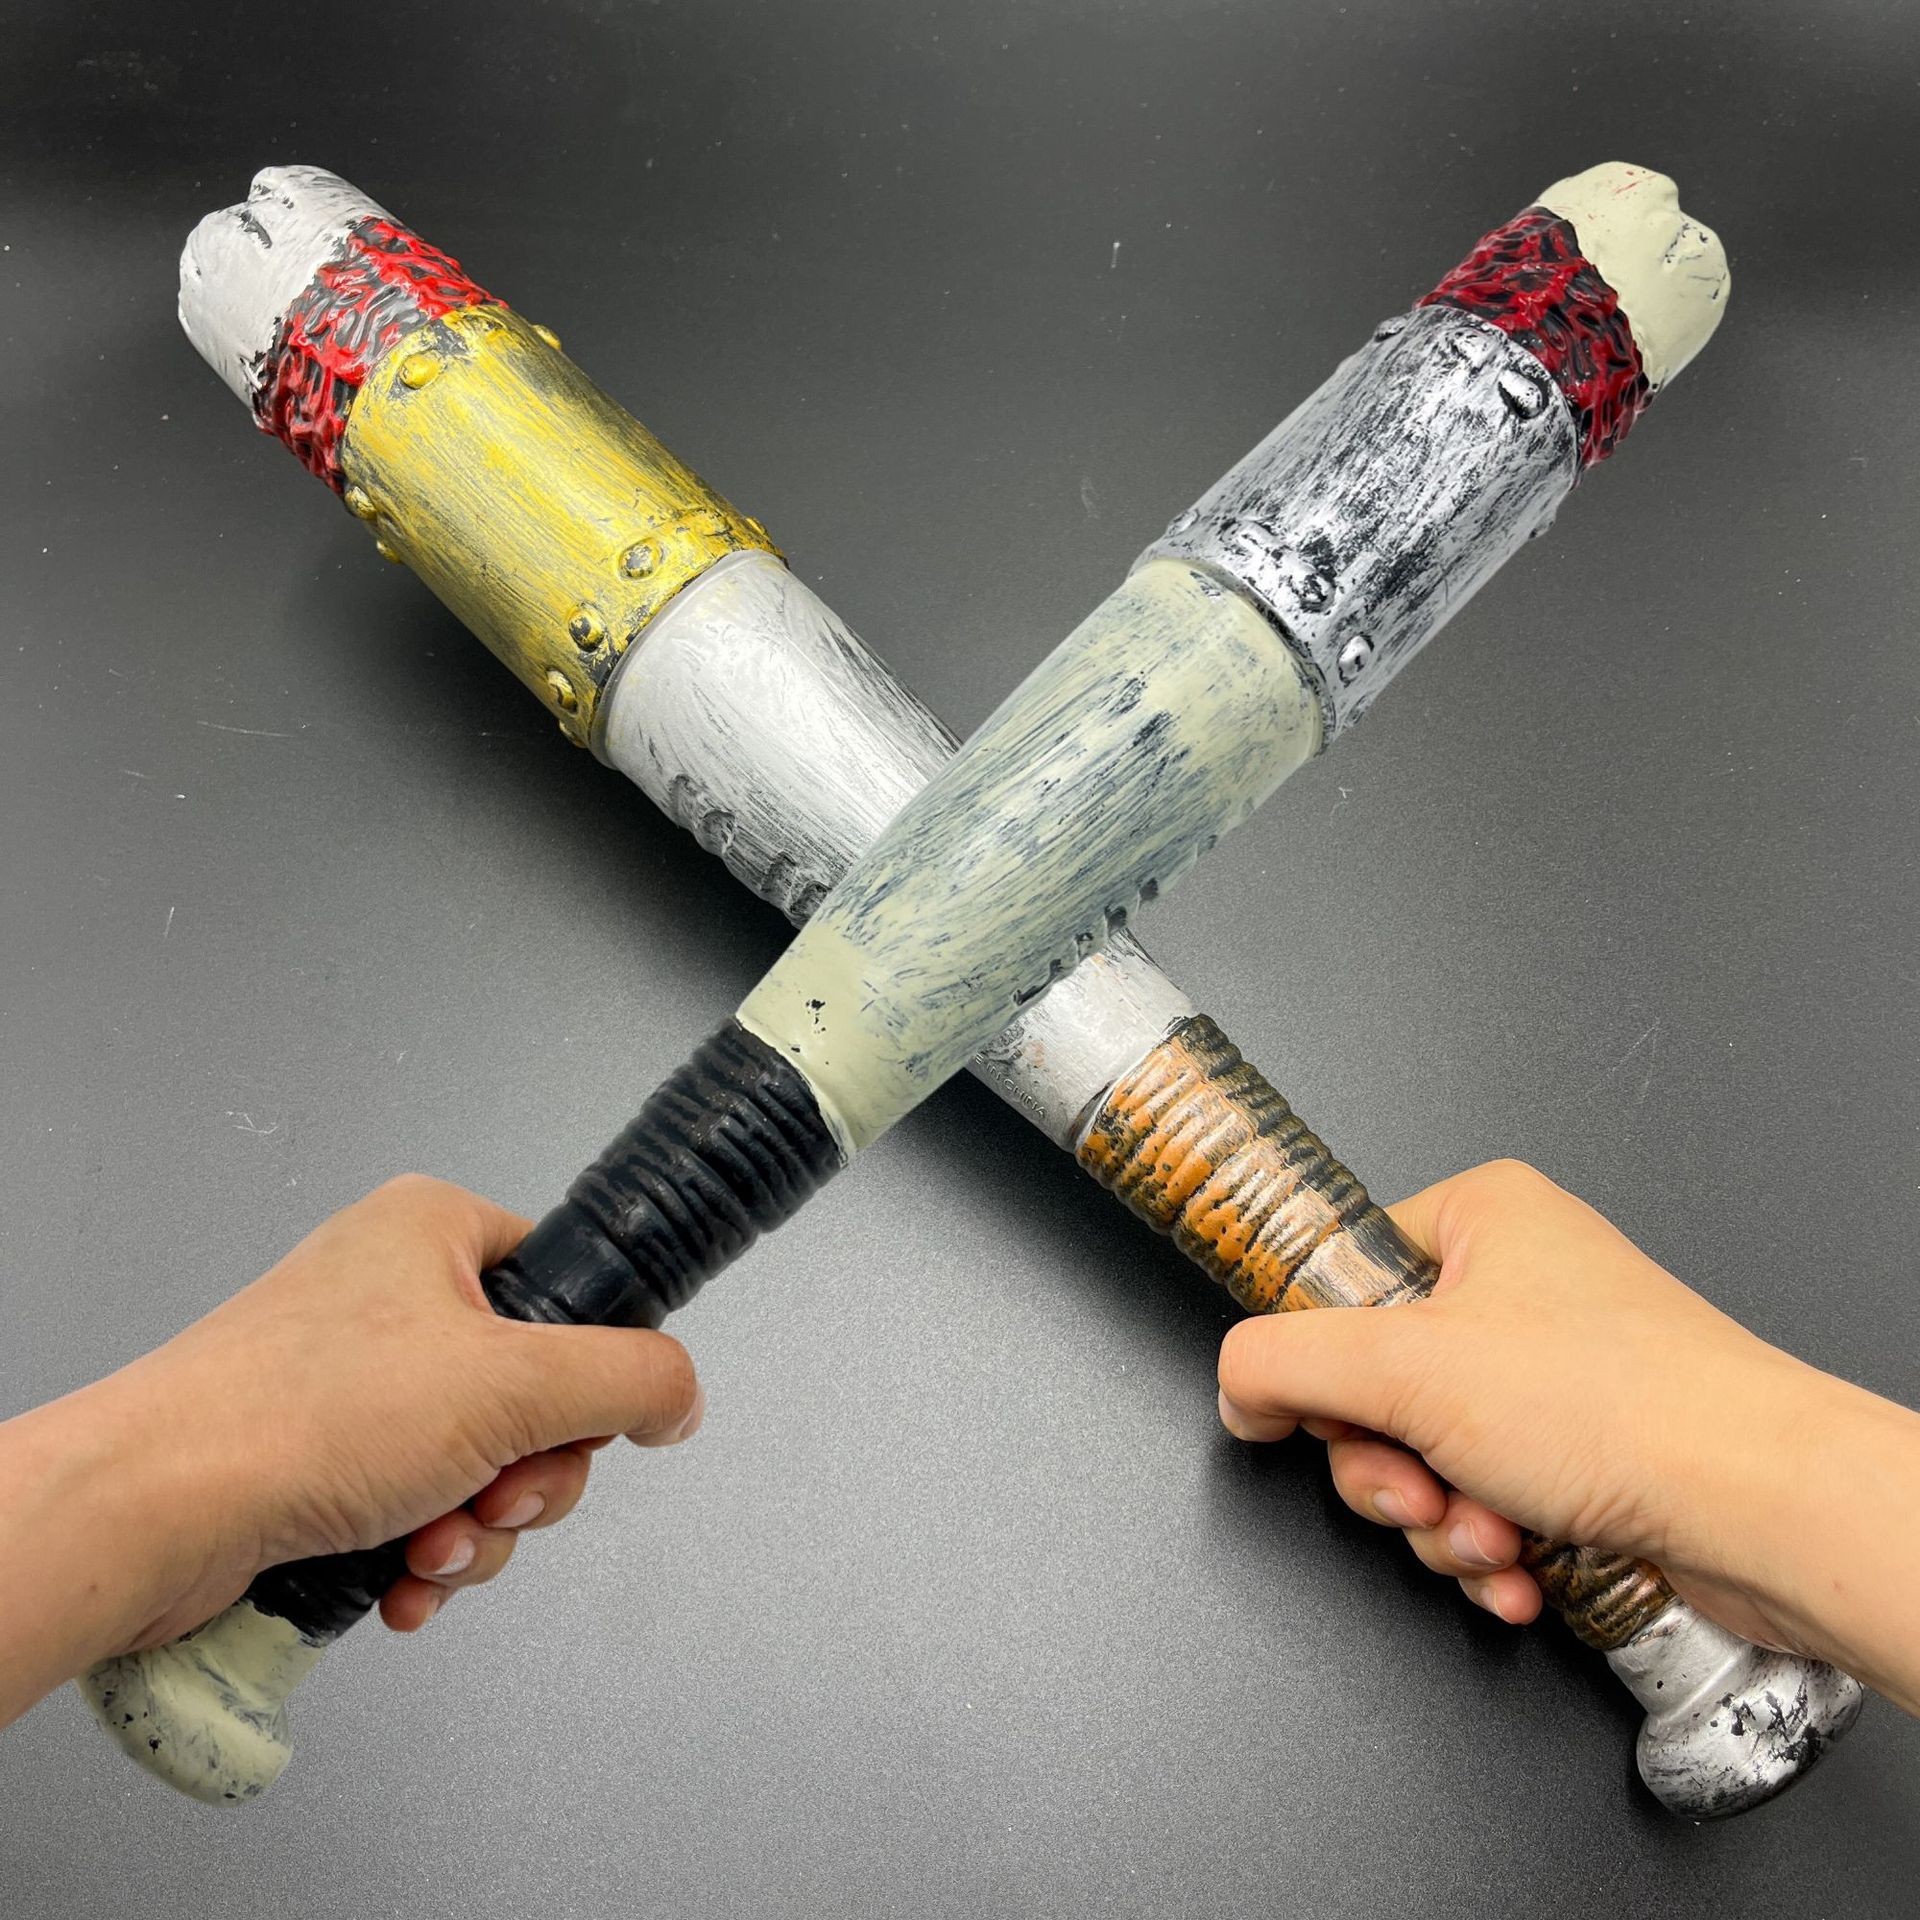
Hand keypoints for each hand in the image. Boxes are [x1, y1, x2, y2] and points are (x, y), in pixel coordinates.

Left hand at [0, 1176, 701, 1723]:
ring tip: (428, 1546)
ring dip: (478, 1528)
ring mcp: (355, 1382)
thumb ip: (630, 1380)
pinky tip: (399, 1580)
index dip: (588, 1372)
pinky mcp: (322, 1459)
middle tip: (494, 1495)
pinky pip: (421, 1506)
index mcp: (436, 1232)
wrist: (154, 1511)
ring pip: (482, 1464)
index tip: (572, 1423)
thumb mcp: (514, 1383)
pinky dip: (424, 1553)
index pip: (569, 1289)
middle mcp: (394, 1296)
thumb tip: (680, 1396)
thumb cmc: (298, 1414)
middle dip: (527, 1477)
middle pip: (535, 1395)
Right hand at [1216, 1159, 1919, 1710]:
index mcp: (1482, 1217)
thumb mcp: (1403, 1365)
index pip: (1341, 1282)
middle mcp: (1521, 1286)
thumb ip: (1282, 1361)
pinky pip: (1487, 1503)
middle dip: (1392, 1470)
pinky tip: (1522, 1566)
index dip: (1323, 1367)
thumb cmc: (1627, 1405)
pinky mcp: (1586, 1454)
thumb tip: (1238, 1381)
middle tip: (1425, 1488)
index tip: (1336, 1415)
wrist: (1766, 1509)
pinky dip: (1492, 1547)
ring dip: (1443, 1522)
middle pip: (1376, 1387)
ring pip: (1429, 1459)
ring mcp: (1555, 1375)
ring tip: (1494, 1533)